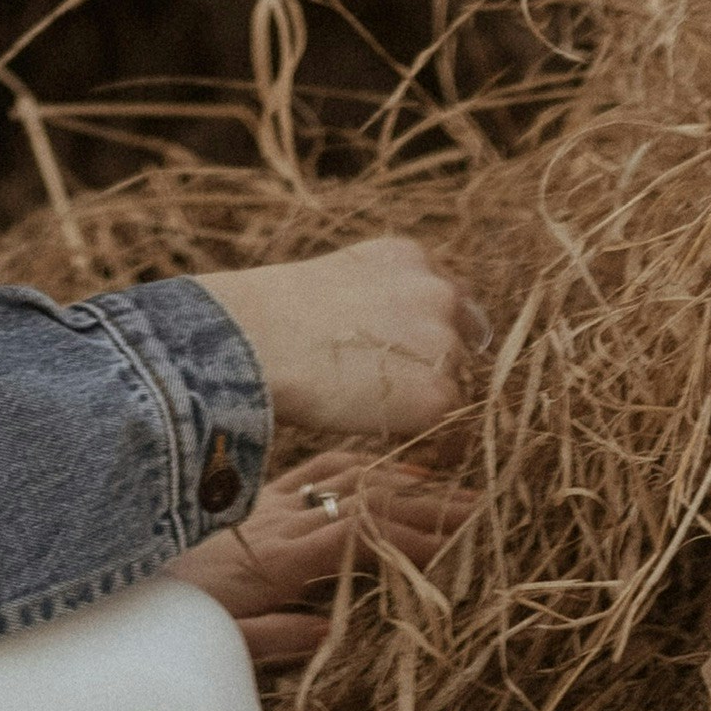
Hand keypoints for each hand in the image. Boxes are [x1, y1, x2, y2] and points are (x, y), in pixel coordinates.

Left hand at [178, 448, 470, 662]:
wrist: (121, 565)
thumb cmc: (173, 612)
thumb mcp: (220, 638)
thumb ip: (273, 636)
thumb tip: (333, 631)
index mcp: (276, 559)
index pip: (359, 538)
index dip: (413, 538)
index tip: (461, 544)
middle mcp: (280, 520)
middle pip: (370, 503)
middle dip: (431, 507)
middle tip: (487, 511)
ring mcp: (273, 500)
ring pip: (353, 478)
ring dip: (410, 482)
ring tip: (462, 489)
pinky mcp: (262, 492)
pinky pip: (322, 466)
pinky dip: (366, 462)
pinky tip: (400, 466)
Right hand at [194, 234, 487, 446]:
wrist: (248, 343)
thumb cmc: (262, 318)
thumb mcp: (330, 281)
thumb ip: (370, 298)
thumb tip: (375, 336)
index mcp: (408, 255)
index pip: (443, 299)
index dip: (425, 333)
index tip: (404, 359)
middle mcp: (436, 291)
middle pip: (461, 340)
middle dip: (436, 367)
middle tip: (398, 397)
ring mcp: (442, 343)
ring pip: (456, 384)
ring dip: (432, 403)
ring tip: (395, 426)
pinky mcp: (438, 395)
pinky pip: (457, 431)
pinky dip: (440, 446)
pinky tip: (413, 454)